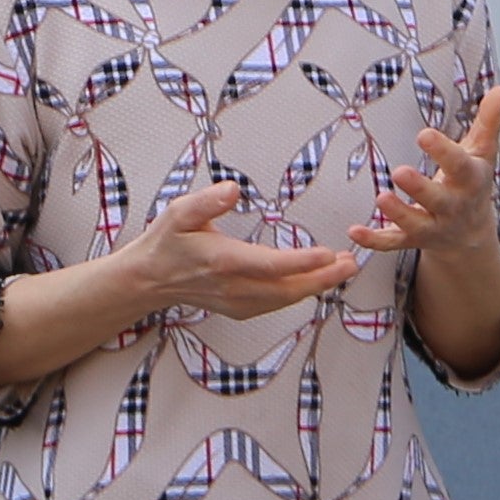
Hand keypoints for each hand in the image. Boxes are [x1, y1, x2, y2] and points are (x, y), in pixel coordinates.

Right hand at [106, 181, 360, 320]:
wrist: (149, 280)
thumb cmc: (167, 242)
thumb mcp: (179, 213)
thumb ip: (207, 201)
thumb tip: (232, 189)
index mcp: (223, 261)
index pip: (270, 265)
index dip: (301, 262)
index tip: (328, 253)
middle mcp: (233, 287)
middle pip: (287, 289)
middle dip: (323, 278)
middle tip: (350, 263)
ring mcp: (238, 302)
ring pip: (285, 300)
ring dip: (316, 286)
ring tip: (342, 269)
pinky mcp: (240, 309)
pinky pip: (276, 304)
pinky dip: (299, 293)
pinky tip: (315, 280)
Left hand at [345, 87, 499, 258]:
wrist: (471, 234)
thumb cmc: (472, 181)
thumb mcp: (482, 152)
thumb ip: (489, 121)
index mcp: (470, 181)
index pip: (460, 166)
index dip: (443, 152)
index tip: (424, 134)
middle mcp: (453, 206)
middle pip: (438, 199)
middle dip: (420, 188)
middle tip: (399, 172)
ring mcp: (433, 226)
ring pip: (416, 224)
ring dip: (398, 213)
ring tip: (381, 198)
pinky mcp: (413, 240)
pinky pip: (393, 242)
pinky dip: (374, 240)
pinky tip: (354, 231)